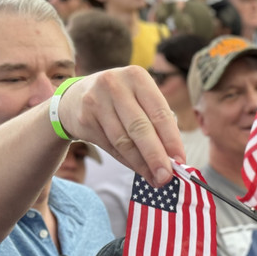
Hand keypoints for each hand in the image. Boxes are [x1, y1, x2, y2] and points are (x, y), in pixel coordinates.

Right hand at [54, 67, 184, 185]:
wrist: (75, 98)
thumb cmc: (120, 101)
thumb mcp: (138, 98)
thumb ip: (156, 122)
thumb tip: (173, 158)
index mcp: (137, 77)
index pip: (159, 112)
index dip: (172, 140)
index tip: (181, 161)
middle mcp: (115, 85)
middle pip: (140, 128)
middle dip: (156, 156)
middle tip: (166, 177)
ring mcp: (96, 101)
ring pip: (124, 141)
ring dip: (141, 164)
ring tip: (155, 178)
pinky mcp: (84, 119)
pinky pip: (111, 147)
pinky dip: (127, 161)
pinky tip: (138, 169)